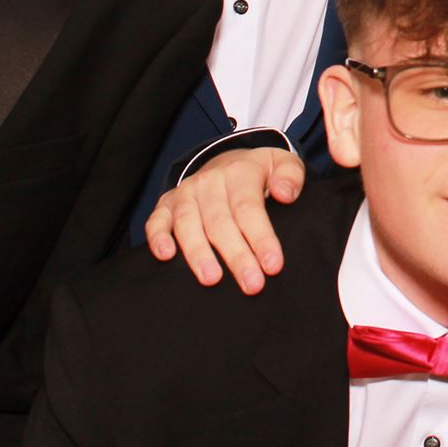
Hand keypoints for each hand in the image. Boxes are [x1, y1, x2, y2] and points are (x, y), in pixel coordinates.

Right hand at [144, 148, 304, 293]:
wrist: (228, 162)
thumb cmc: (259, 173)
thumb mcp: (282, 164)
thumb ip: (291, 175)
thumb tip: (285, 194)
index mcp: (239, 172)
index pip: (249, 208)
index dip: (261, 238)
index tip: (273, 266)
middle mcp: (209, 182)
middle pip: (220, 222)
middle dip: (236, 256)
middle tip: (252, 284)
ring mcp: (185, 193)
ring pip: (188, 224)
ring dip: (198, 253)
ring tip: (211, 279)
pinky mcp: (166, 205)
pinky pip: (156, 221)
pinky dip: (157, 238)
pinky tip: (165, 257)